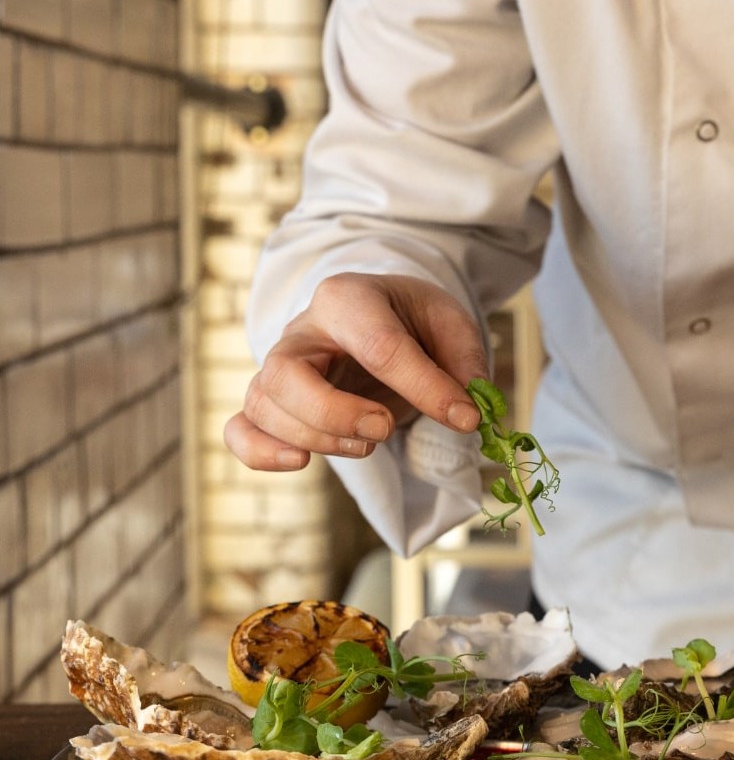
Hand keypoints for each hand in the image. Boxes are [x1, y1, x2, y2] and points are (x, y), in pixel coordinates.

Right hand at [224, 274, 487, 470]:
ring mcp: (278, 366)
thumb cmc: (410, 320)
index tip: (464, 417)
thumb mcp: (449, 323)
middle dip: (336, 413)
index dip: (423, 386)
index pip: (376, 344)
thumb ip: (463, 363)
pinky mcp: (271, 401)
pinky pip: (240, 427)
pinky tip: (300, 462)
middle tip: (385, 428)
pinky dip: (259, 452)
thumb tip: (468, 412)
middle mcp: (302, 330)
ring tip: (368, 445)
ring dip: (316, 437)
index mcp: (348, 297)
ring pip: (264, 405)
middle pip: (287, 374)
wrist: (376, 318)